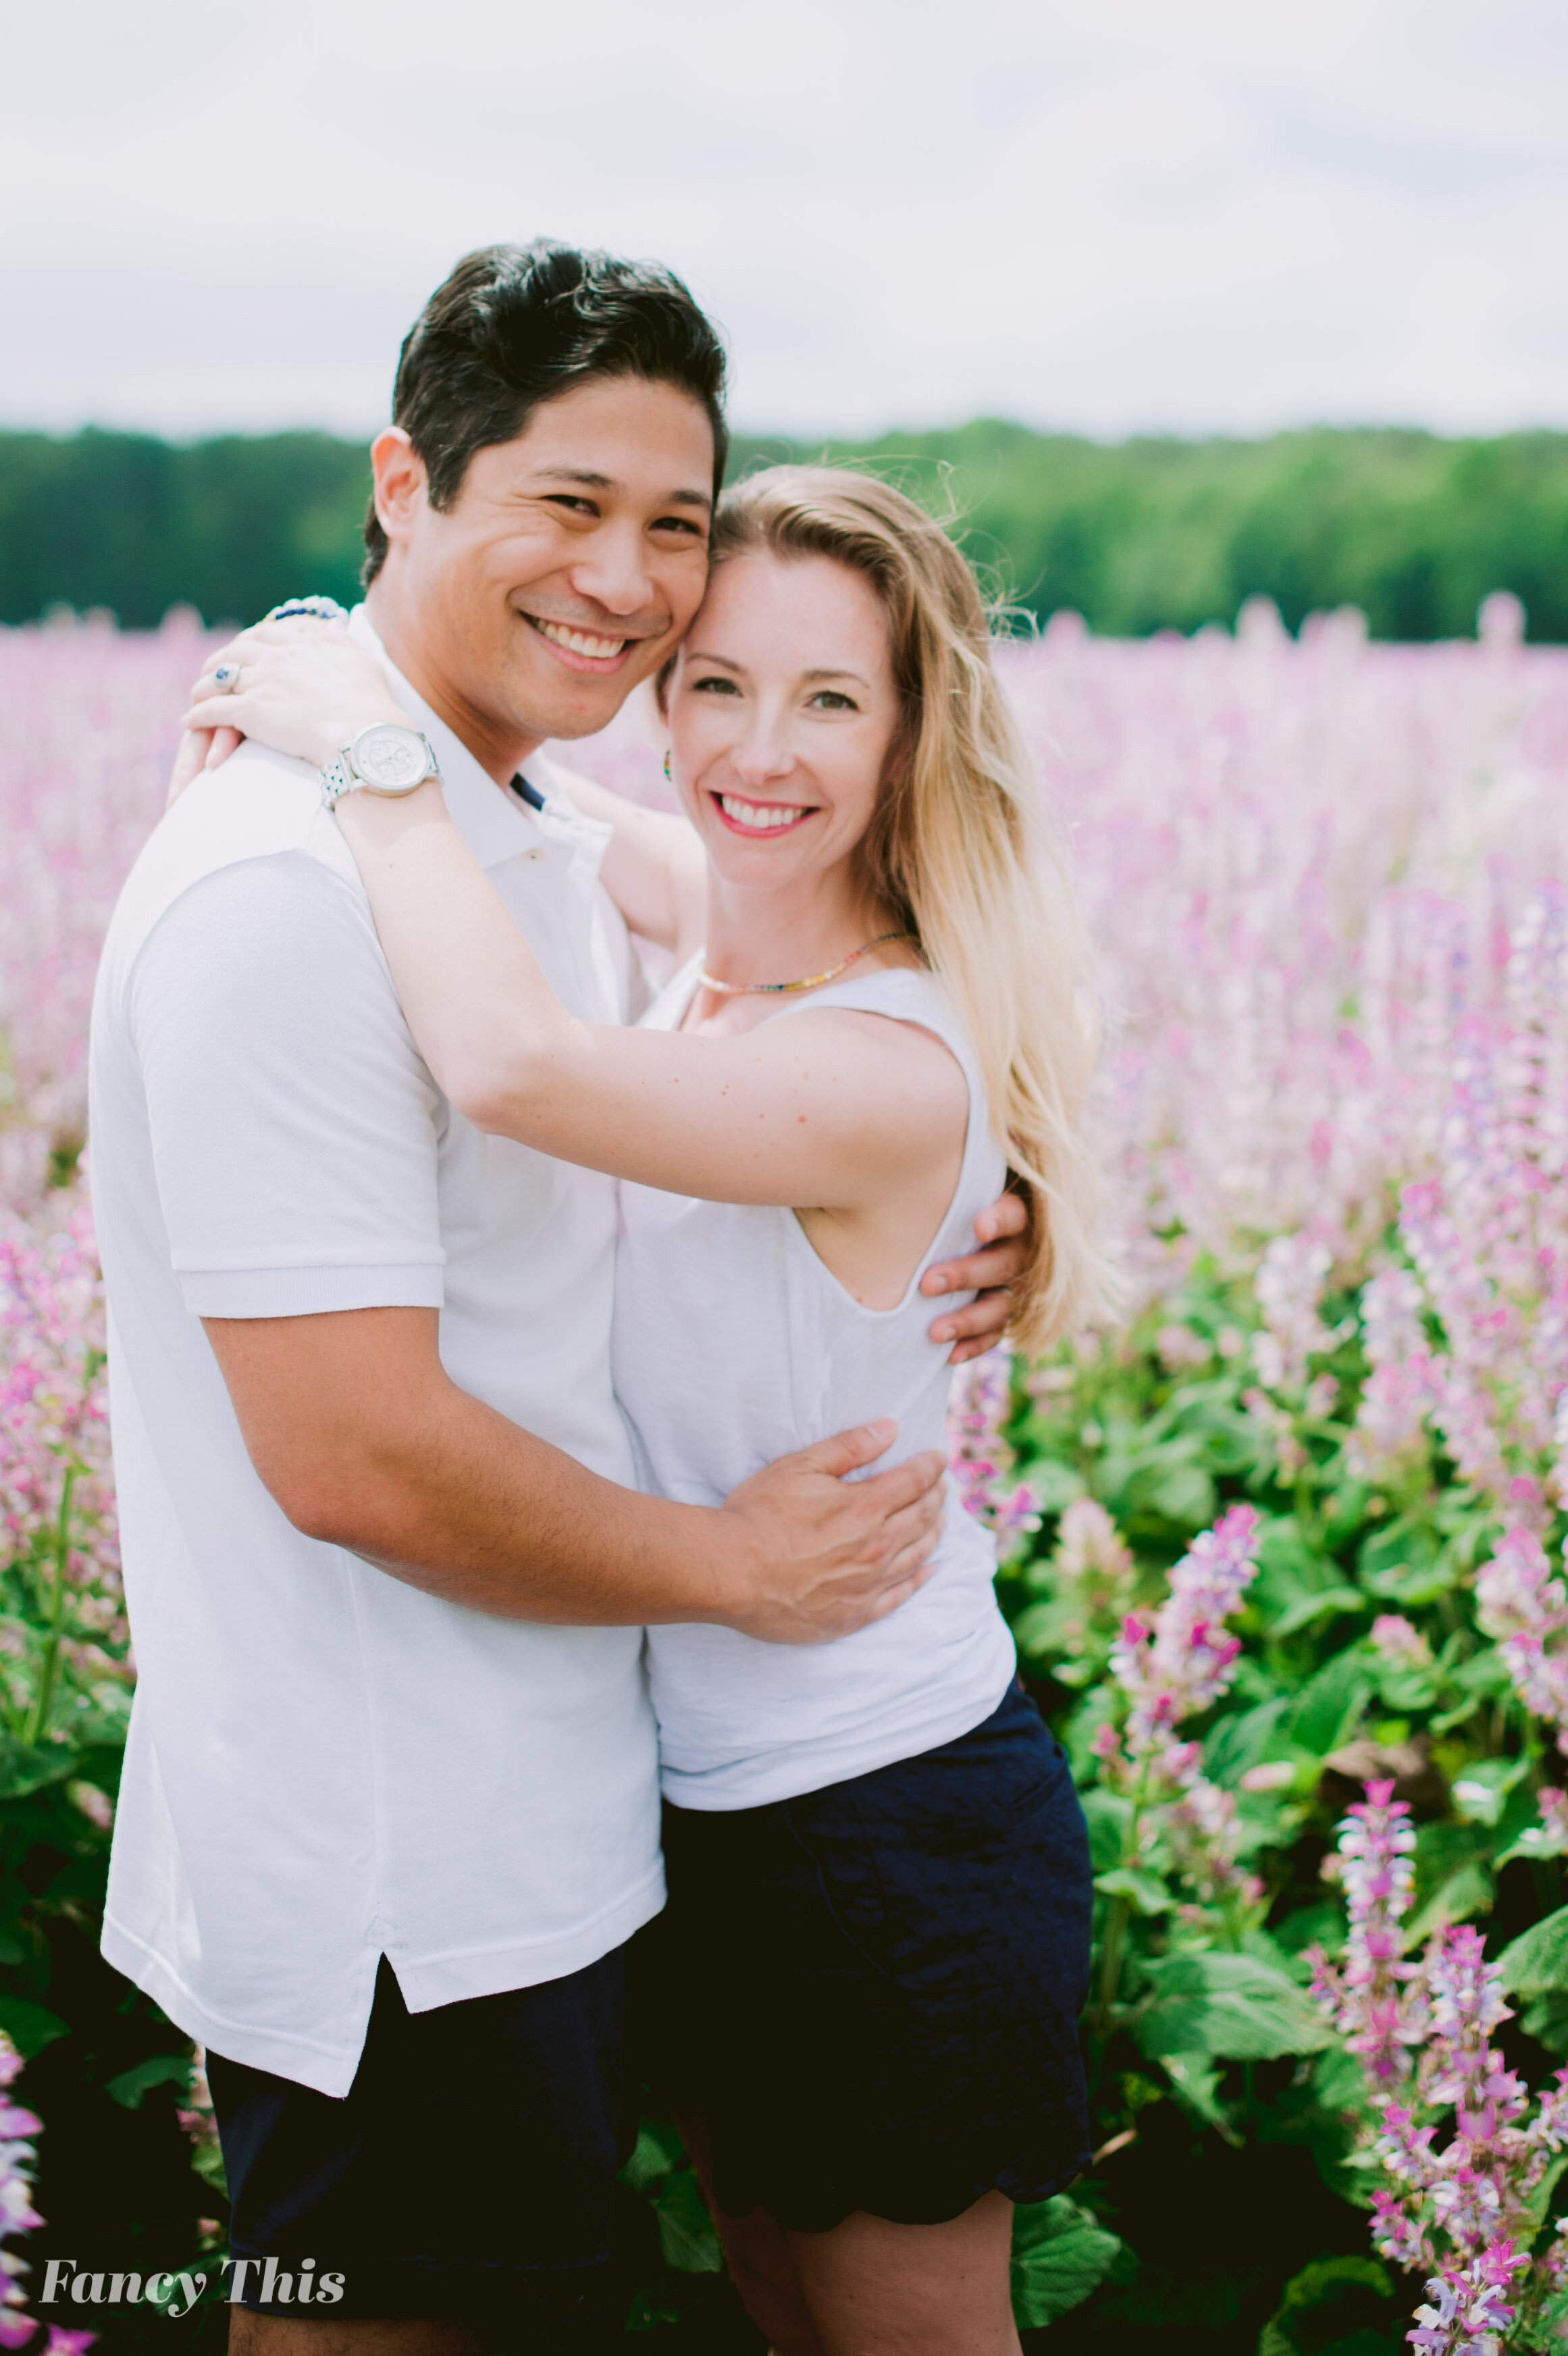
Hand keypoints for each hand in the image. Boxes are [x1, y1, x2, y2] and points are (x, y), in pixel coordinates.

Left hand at [181, 615, 405, 771]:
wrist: (362, 735)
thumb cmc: (371, 704)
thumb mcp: (361, 661)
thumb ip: (342, 640)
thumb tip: (334, 623)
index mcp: (301, 644)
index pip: (264, 633)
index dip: (249, 641)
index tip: (243, 650)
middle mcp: (275, 657)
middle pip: (234, 652)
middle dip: (219, 662)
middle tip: (212, 673)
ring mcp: (260, 683)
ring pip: (217, 679)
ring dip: (204, 687)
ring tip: (197, 697)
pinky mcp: (250, 711)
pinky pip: (212, 710)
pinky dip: (197, 715)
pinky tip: (189, 721)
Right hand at [716, 1419, 945, 1643]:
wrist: (730, 1572)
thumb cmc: (758, 1515)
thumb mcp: (799, 1467)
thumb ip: (848, 1447)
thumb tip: (889, 1428)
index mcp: (864, 1507)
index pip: (913, 1481)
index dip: (930, 1466)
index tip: (938, 1458)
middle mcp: (876, 1546)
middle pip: (921, 1517)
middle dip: (936, 1496)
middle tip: (942, 1486)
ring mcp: (867, 1584)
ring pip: (917, 1554)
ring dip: (933, 1533)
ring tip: (940, 1520)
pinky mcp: (854, 1614)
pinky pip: (900, 1596)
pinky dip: (919, 1579)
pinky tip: (929, 1570)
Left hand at [921, 1187, 1028, 1363]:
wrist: (936, 1233)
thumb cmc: (933, 1201)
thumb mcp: (937, 1188)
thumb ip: (930, 1186)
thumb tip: (889, 1166)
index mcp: (1007, 1212)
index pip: (1015, 1213)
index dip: (1000, 1220)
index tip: (978, 1227)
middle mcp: (1016, 1248)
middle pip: (1005, 1263)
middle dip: (967, 1275)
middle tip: (927, 1284)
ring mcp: (1010, 1283)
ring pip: (1002, 1304)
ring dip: (969, 1319)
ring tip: (935, 1332)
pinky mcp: (1000, 1311)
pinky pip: (996, 1333)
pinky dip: (974, 1345)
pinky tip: (950, 1354)